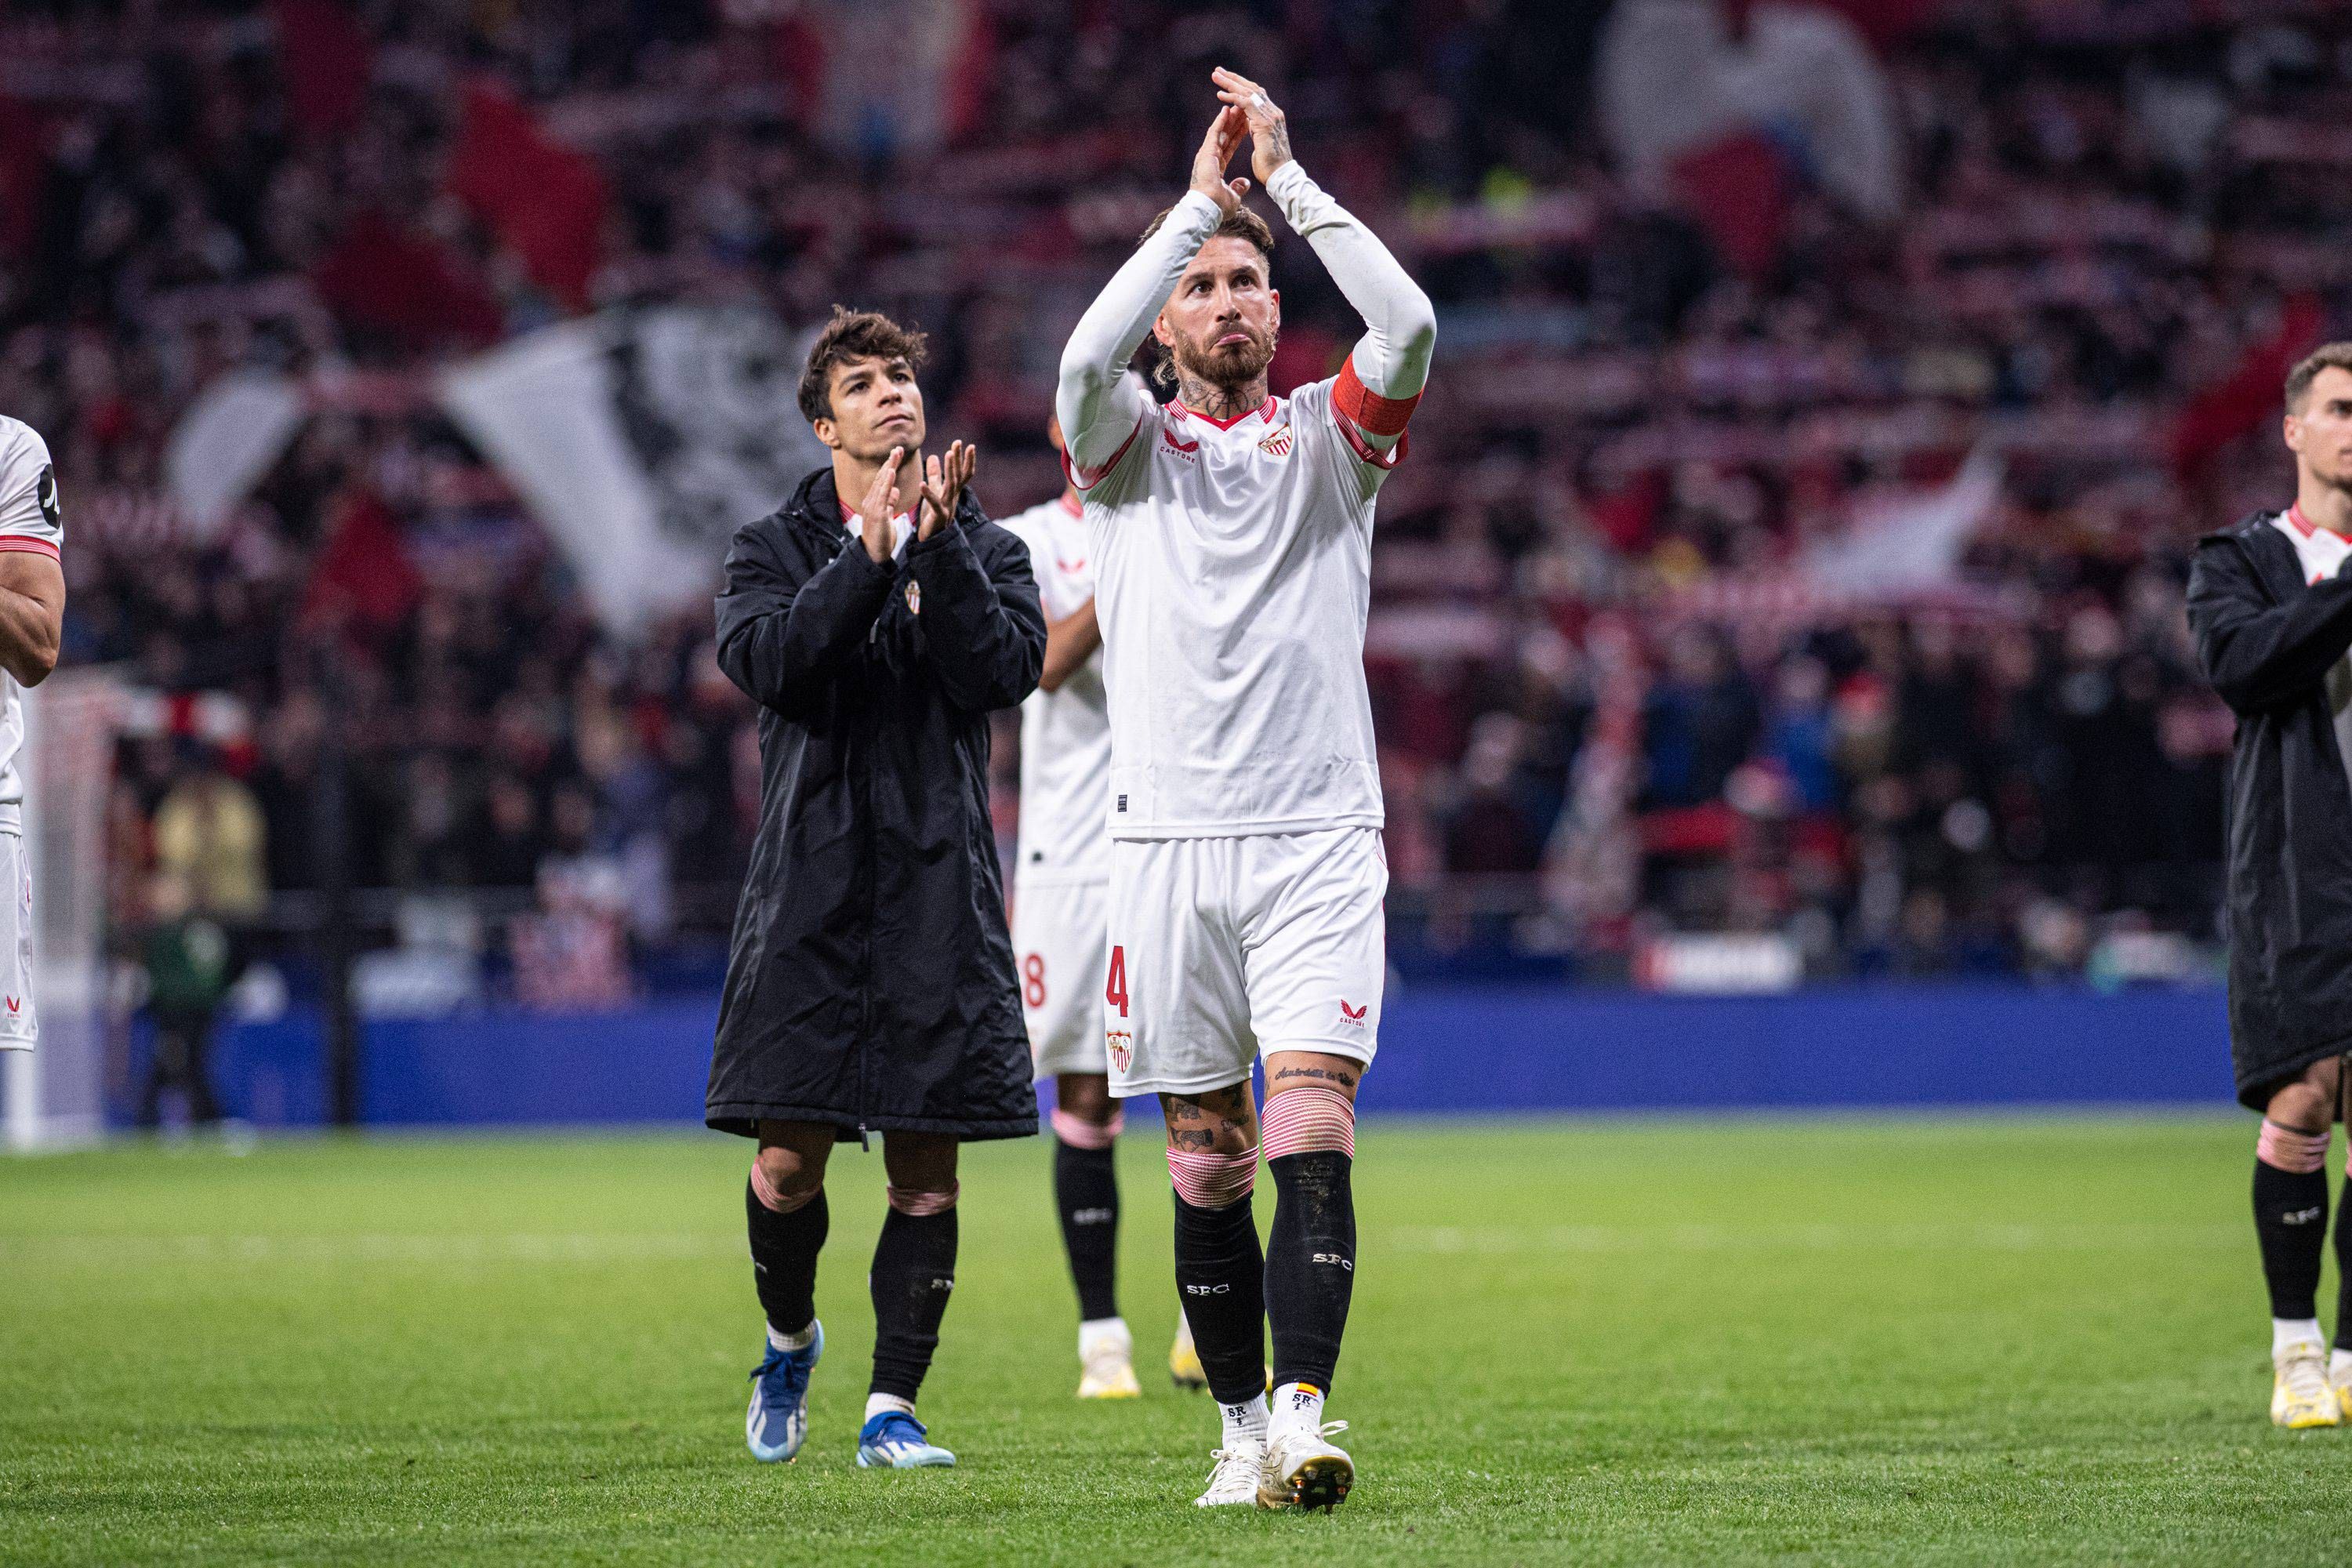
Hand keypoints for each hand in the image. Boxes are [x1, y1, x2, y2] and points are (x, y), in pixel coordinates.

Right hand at [857, 446, 903, 562]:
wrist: (874, 554)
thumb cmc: (881, 537)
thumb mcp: (887, 516)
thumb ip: (890, 502)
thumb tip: (896, 490)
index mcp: (875, 501)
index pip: (884, 480)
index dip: (890, 466)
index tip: (897, 454)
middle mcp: (871, 501)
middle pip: (882, 477)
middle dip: (890, 461)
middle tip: (898, 447)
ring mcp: (873, 506)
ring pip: (881, 482)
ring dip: (889, 467)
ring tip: (896, 453)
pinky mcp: (877, 514)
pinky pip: (882, 495)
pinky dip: (886, 482)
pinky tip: (891, 471)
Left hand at [916, 440, 977, 541]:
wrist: (934, 538)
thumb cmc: (935, 513)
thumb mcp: (935, 490)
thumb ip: (934, 474)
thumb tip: (933, 455)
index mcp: (953, 490)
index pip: (963, 472)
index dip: (966, 459)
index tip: (968, 444)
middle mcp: (953, 496)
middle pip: (958, 475)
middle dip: (958, 458)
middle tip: (958, 443)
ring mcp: (947, 505)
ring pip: (950, 485)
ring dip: (949, 469)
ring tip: (947, 454)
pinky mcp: (938, 515)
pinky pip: (933, 503)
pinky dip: (928, 493)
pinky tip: (921, 484)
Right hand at [1188, 103, 1251, 215]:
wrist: (1207, 208)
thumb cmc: (1217, 206)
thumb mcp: (1232, 196)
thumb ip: (1238, 188)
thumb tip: (1244, 184)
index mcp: (1216, 166)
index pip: (1230, 146)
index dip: (1238, 134)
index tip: (1247, 124)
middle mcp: (1211, 158)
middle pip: (1225, 135)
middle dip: (1235, 122)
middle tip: (1243, 109)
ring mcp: (1207, 154)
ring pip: (1220, 132)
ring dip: (1229, 118)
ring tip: (1237, 105)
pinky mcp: (1206, 152)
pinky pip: (1214, 133)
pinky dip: (1221, 121)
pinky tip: (1226, 110)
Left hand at [1212, 68, 1292, 185]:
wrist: (1280, 177)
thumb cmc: (1270, 167)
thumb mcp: (1262, 144)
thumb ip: (1257, 132)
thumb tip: (1251, 127)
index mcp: (1272, 117)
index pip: (1255, 96)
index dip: (1241, 87)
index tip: (1227, 80)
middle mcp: (1272, 113)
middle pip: (1251, 89)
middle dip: (1233, 79)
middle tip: (1218, 71)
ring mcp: (1269, 116)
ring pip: (1247, 93)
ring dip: (1230, 83)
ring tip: (1215, 76)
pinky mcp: (1263, 122)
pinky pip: (1245, 104)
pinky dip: (1232, 98)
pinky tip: (1221, 95)